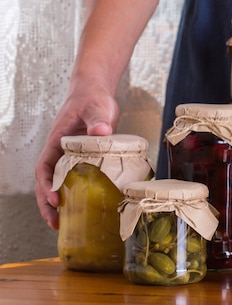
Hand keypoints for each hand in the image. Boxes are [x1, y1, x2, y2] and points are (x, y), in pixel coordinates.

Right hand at [34, 80, 117, 228]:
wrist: (96, 93)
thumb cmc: (92, 98)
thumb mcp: (96, 107)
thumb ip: (98, 119)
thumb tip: (101, 130)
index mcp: (57, 141)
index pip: (45, 167)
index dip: (46, 185)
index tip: (54, 199)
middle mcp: (60, 152)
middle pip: (46, 182)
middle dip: (47, 204)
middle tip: (55, 224)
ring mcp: (70, 157)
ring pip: (58, 184)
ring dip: (59, 204)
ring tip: (63, 224)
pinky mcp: (84, 159)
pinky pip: (75, 180)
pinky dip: (76, 194)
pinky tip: (84, 207)